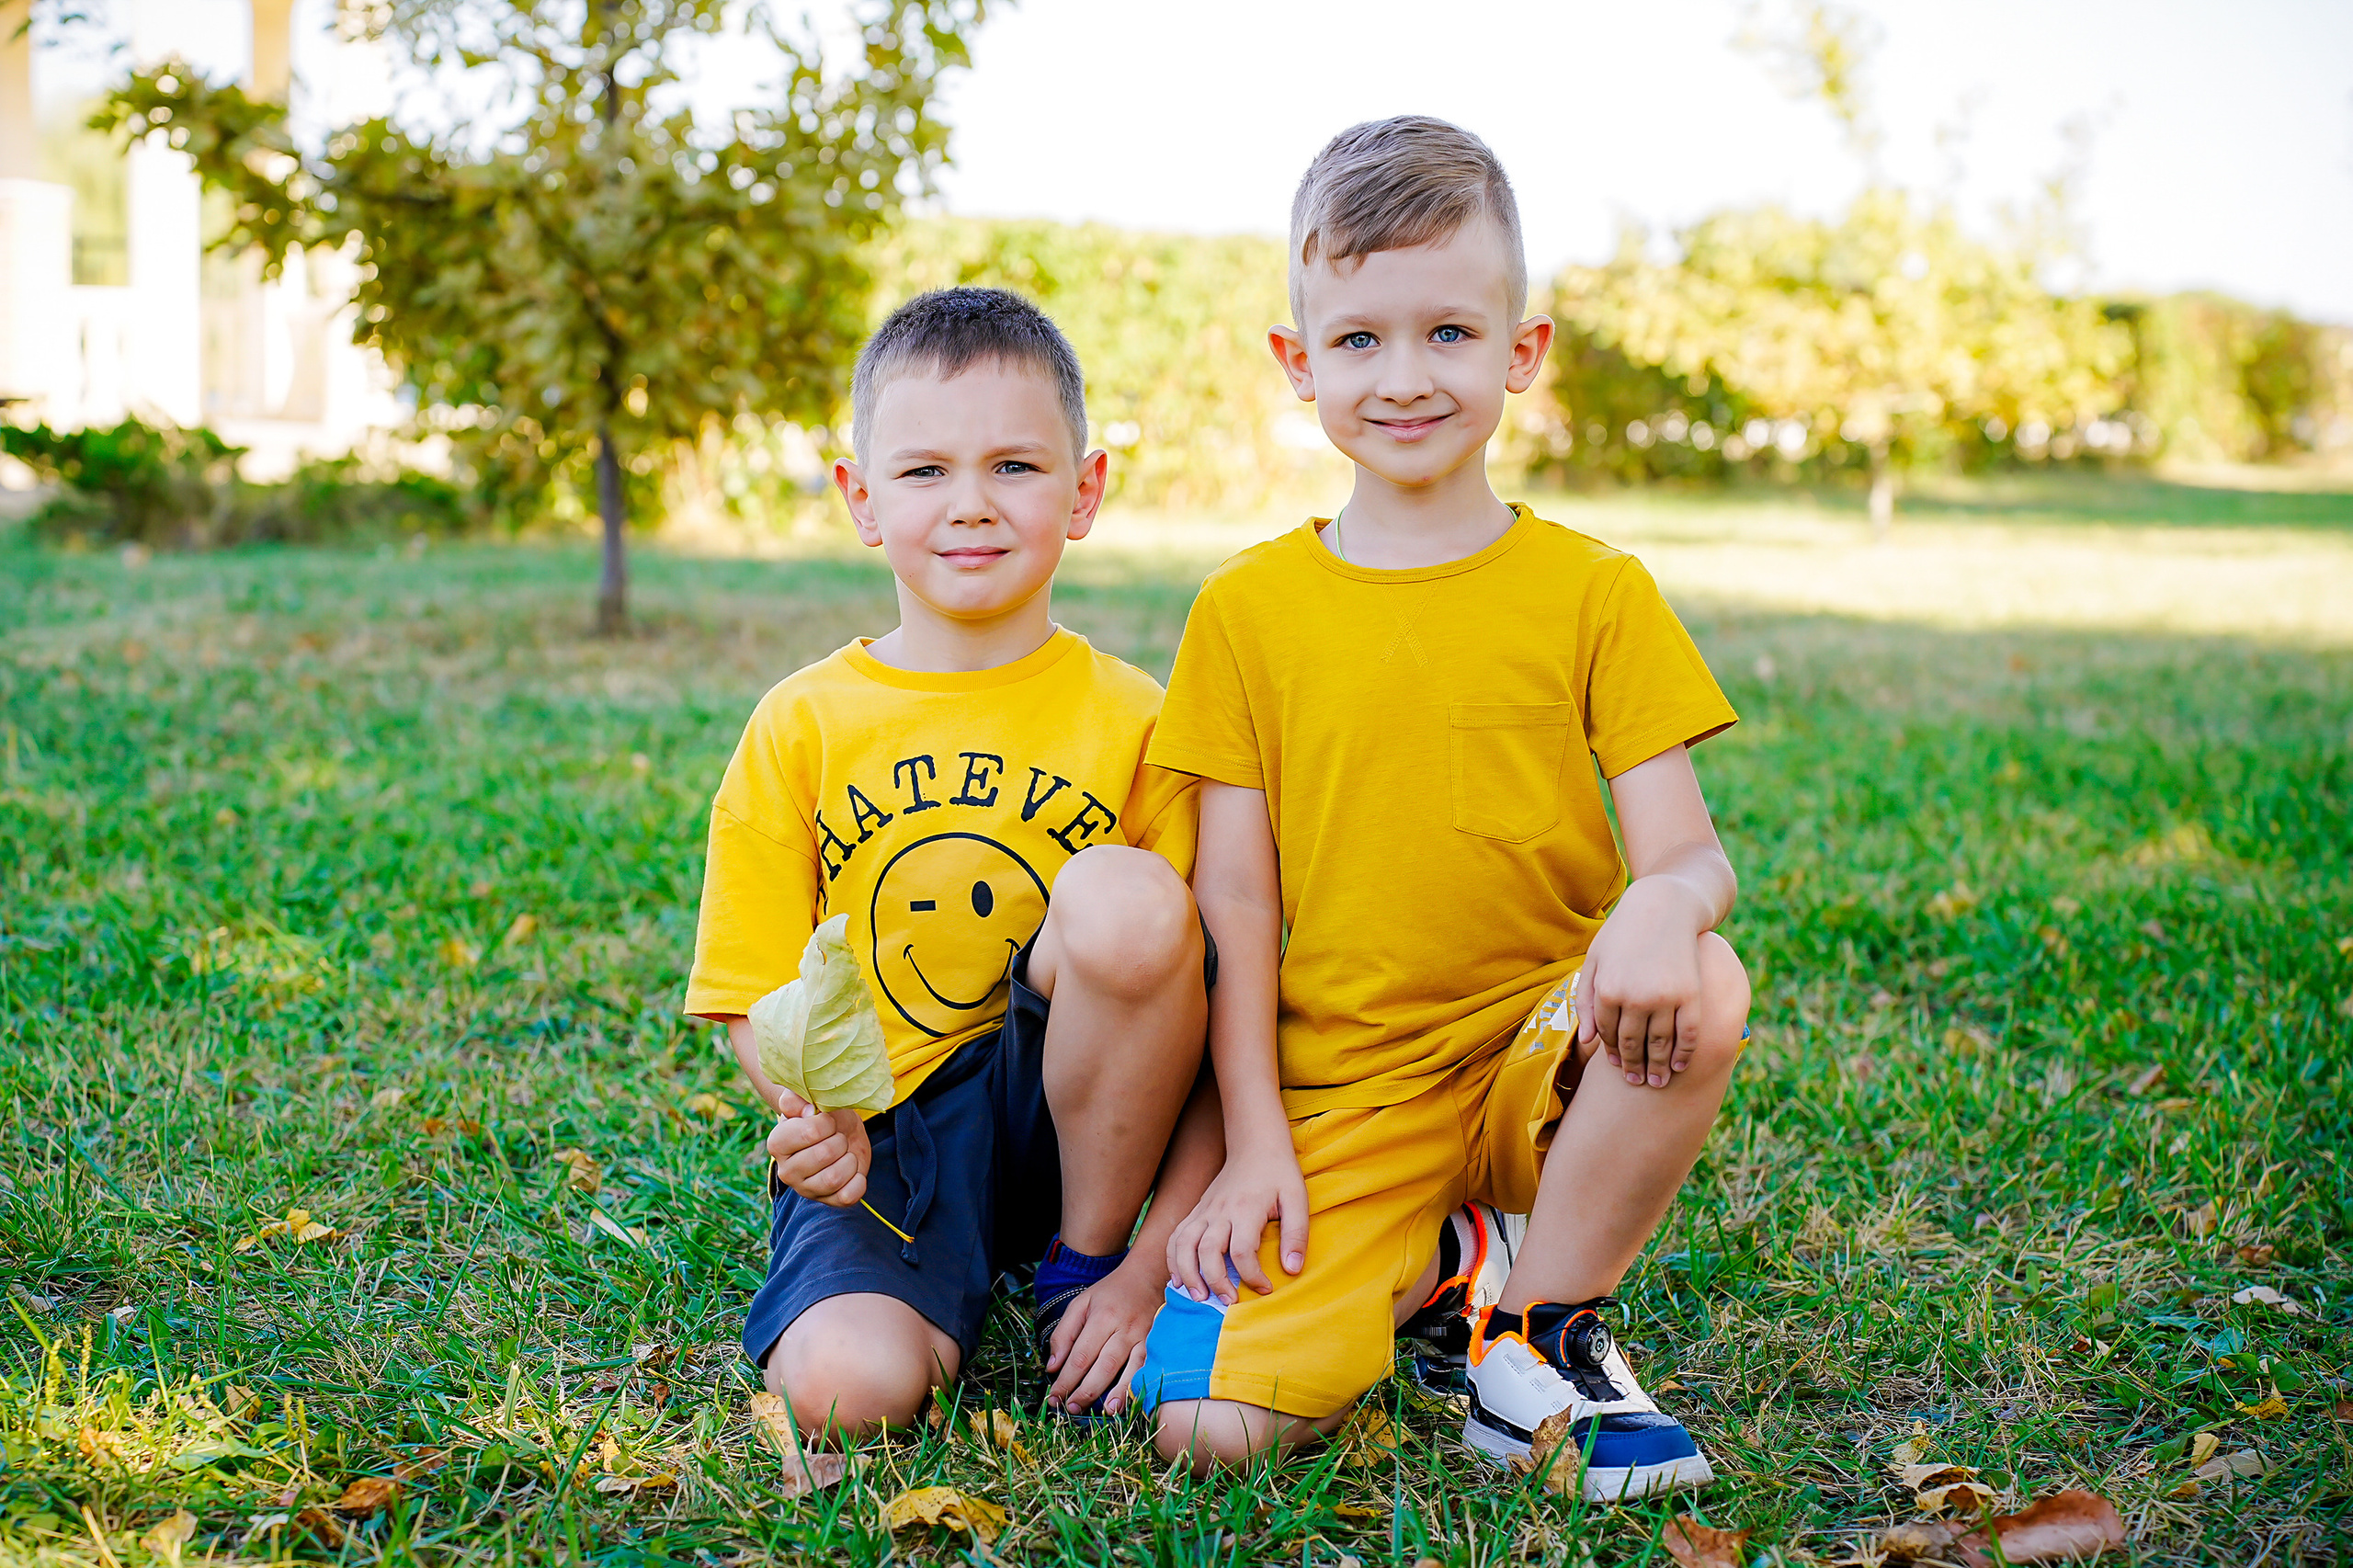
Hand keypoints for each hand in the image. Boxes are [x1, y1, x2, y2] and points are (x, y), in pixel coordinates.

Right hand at [764, 1093, 872, 1206]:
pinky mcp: (827, 1201)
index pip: (809, 1132)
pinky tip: (854, 1170)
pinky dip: (858, 1181)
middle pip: (824, 1155)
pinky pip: (847, 1197)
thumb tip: (806, 1110)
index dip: (827, 1123)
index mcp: (777, 1143)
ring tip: (845, 1153)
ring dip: (849, 1160)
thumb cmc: (824, 1115)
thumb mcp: (811, 1098)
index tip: (827, 1120)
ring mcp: (806, 1189)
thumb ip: (798, 1097)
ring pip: (835, 1178)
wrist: (842, 1132)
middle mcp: (786, 1171)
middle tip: (838, 1137)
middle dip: (840, 1140)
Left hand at [1043, 1253, 1164, 1414]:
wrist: (1148, 1276)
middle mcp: (1125, 1328)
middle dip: (1086, 1391)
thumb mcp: (1081, 1304)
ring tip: (1104, 1413)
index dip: (1066, 1379)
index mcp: (1102, 1317)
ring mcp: (1145, 1337)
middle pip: (1104, 1366)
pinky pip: (1149, 1369)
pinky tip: (1132, 1402)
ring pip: (1131, 1369)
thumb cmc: (1110, 1293)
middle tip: (1071, 1409)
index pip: (1081, 1355)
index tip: (1054, 1397)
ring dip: (1117, 1393)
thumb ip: (1064, 1334)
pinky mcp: (1158, 1344)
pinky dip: (1140, 1386)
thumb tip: (1053, 1366)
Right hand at [1166, 1142, 1306, 1304]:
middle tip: (1229, 1302)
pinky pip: (1175, 1236)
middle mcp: (1220, 1211)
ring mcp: (1204, 1210)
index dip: (1252, 1275)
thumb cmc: (1279, 1174)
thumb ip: (1296, 1234)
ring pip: (1184, 1245)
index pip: (1242, 1251)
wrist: (1255, 1145)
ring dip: (1187, 1273)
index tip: (1265, 1289)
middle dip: (1216, 1280)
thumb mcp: (1298, 1199)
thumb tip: (1292, 1270)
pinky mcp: (1196, 1210)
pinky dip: (1172, 1259)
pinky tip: (1178, 1279)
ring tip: (1198, 1296)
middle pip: (1208, 1251)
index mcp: (1247, 1209)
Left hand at [1580, 876, 1709, 1088]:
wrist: (1664, 907)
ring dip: (1659, 1067)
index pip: (1607, 1033)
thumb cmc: (1623, 934)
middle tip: (1637, 1082)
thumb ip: (1586, 1000)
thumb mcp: (1595, 961)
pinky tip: (1682, 1066)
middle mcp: (1635, 997)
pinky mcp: (1691, 995)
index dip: (1612, 1052)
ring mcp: (1665, 997)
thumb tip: (1588, 1041)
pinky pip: (1689, 1034)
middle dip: (1634, 1067)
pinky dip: (1686, 1054)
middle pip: (1633, 1044)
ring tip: (1659, 1082)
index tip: (1617, 1065)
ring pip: (1661, 1045)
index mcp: (1607, 990)